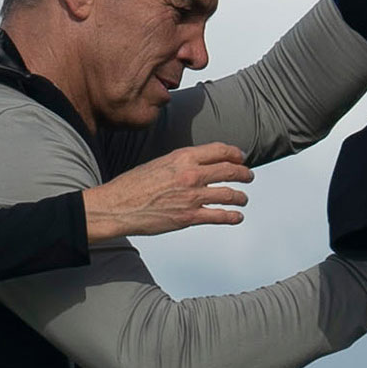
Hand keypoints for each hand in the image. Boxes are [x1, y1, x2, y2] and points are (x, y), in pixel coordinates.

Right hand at [83, 143, 250, 241]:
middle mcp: (191, 174)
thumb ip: (180, 163)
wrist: (117, 206)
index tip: (241, 157)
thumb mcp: (159, 163)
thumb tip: (196, 165)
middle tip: (248, 176)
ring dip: (241, 196)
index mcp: (182, 157)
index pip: (219, 151)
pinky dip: (233, 216)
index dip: (235, 154)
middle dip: (243, 173)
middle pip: (229, 170)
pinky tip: (237, 216)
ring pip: (229, 193)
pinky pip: (220, 215)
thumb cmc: (133, 185)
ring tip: (243, 198)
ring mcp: (192, 196)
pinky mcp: (189, 216)